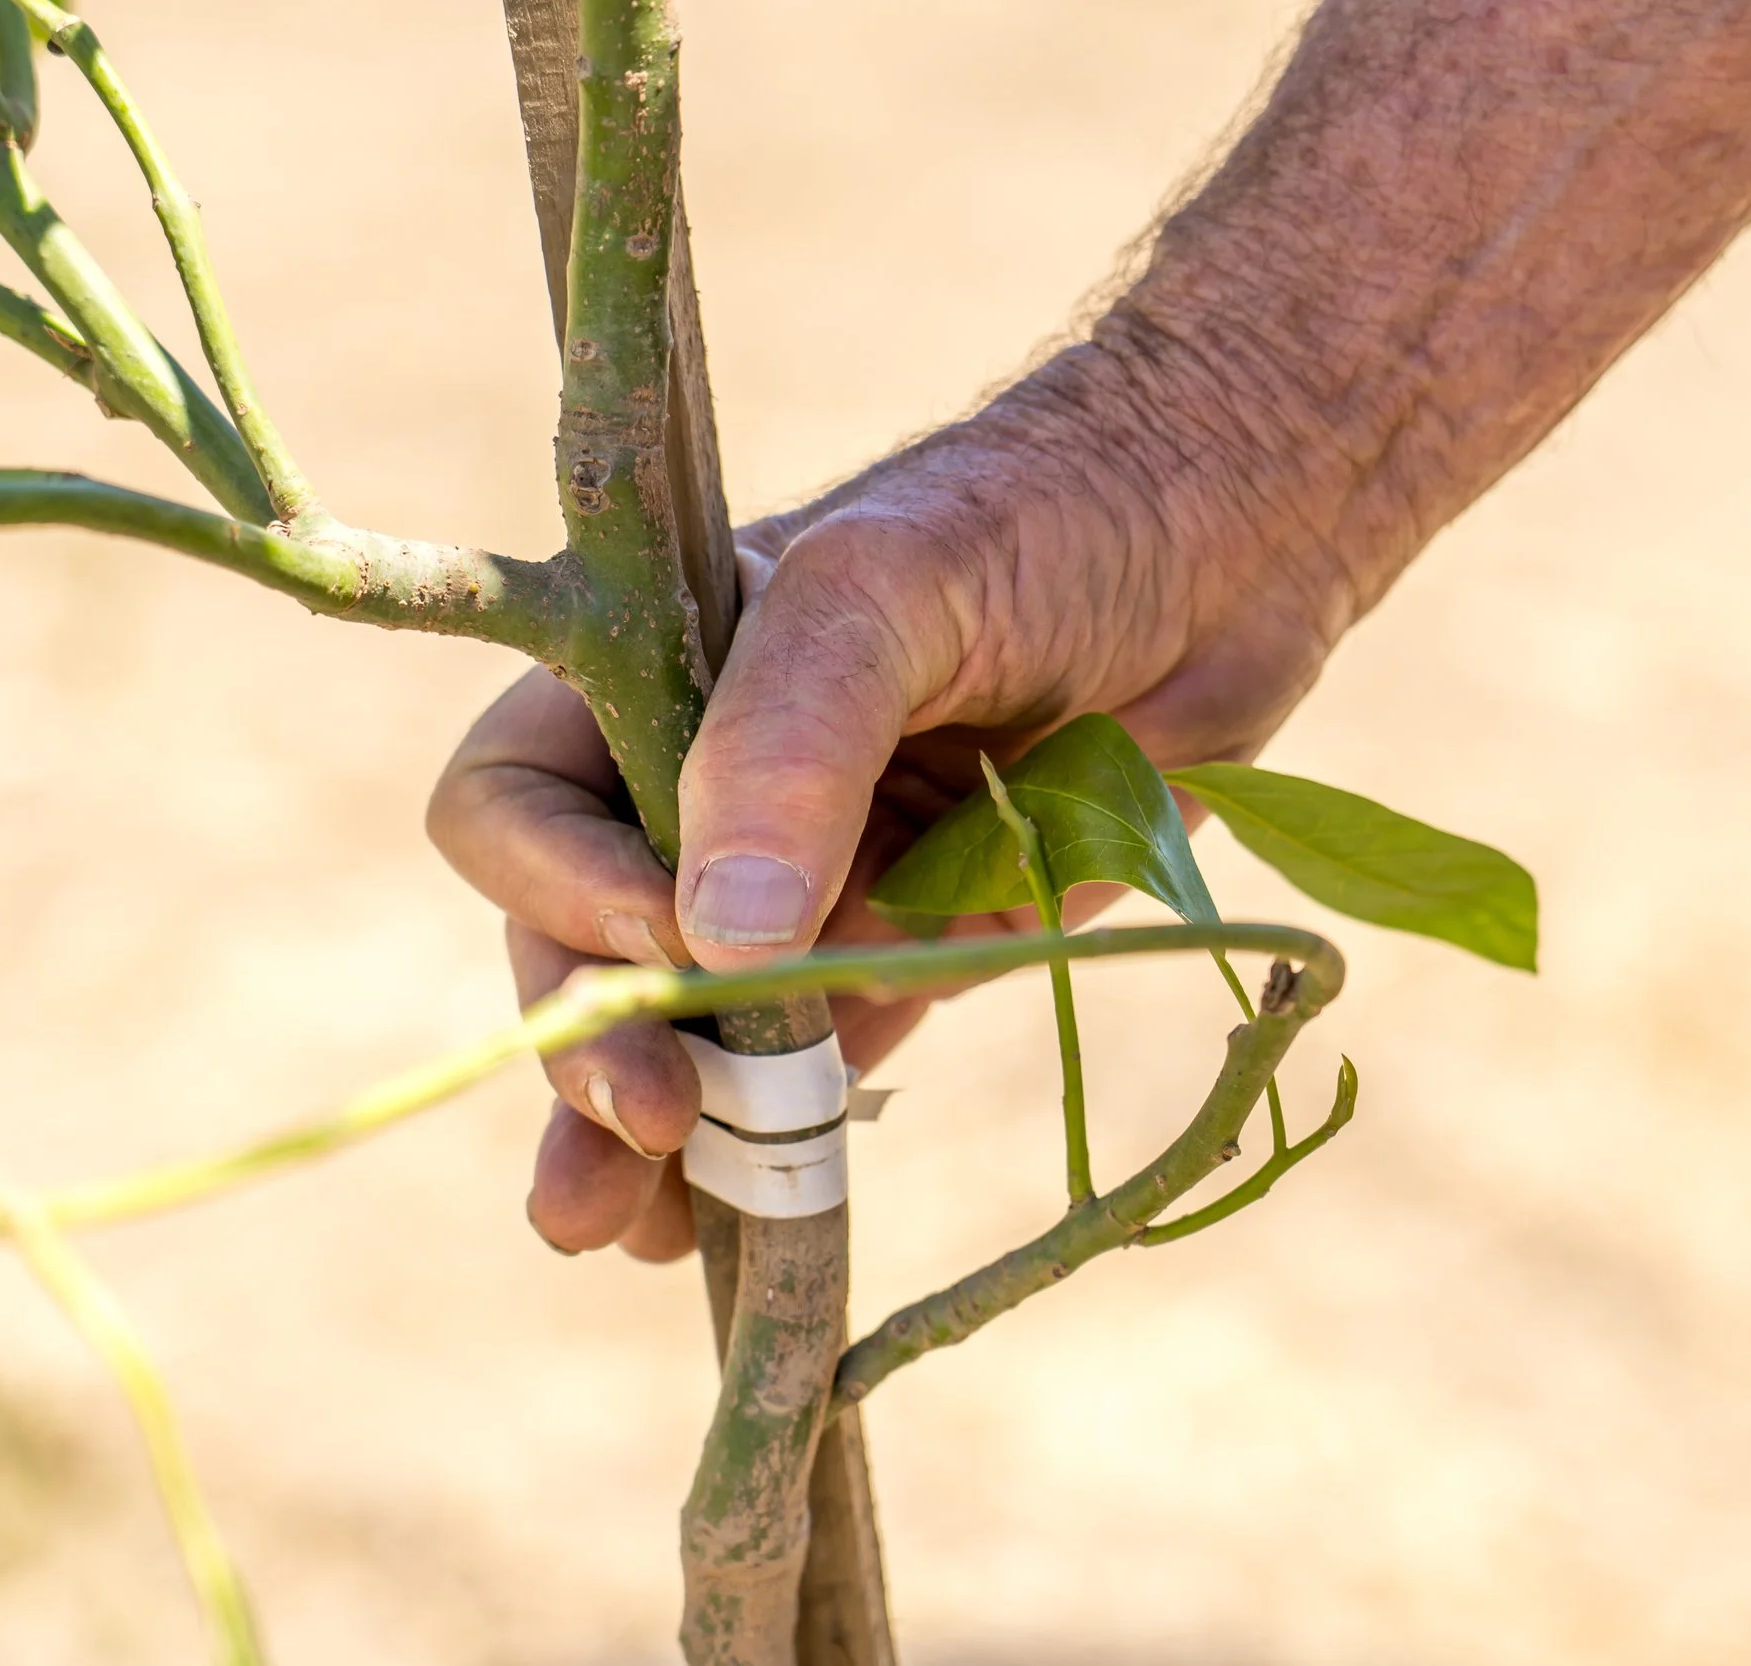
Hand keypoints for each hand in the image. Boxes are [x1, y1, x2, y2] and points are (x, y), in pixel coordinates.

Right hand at [426, 347, 1354, 1256]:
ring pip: (688, 1029)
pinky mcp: (911, 948)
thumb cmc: (1042, 516)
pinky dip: (773, 1143)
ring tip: (625, 1235)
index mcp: (654, 681)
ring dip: (651, 1139)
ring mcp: (808, 878)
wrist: (1233, 542)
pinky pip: (815, 1062)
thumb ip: (791, 743)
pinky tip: (743, 1221)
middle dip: (592, 1050)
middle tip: (647, 1133)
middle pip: (581, 945)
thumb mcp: (891, 591)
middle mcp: (706, 789)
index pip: (517, 803)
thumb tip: (715, 940)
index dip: (557, 889)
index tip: (666, 940)